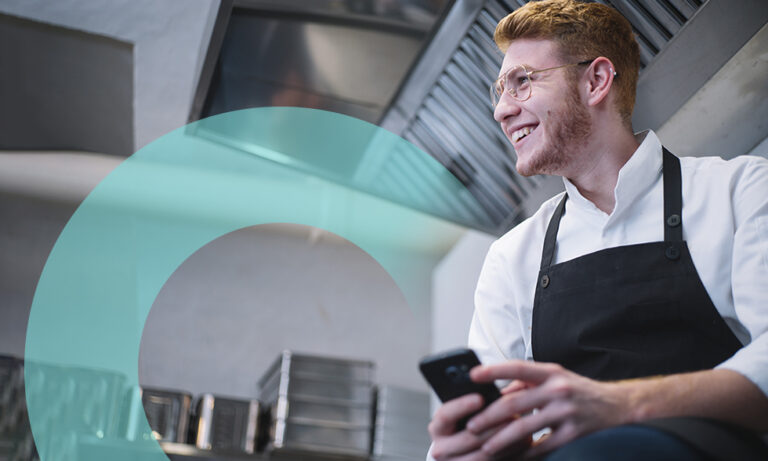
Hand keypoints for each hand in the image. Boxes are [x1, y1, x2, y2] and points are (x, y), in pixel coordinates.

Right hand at [428, 392, 527, 459]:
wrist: (461, 451)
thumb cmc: (464, 422)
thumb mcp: (461, 411)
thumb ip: (475, 401)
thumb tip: (497, 390)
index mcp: (438, 427)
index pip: (446, 415)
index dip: (462, 406)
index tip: (480, 397)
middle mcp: (441, 449)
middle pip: (469, 438)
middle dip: (493, 425)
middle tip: (513, 412)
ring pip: (483, 456)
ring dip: (506, 440)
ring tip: (521, 426)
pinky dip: (511, 452)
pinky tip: (524, 440)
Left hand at [465, 361, 632, 458]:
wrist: (616, 405)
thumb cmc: (577, 389)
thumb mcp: (554, 377)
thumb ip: (526, 383)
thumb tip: (496, 394)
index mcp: (551, 372)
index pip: (518, 367)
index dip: (494, 370)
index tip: (472, 375)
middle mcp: (558, 390)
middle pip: (515, 404)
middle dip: (489, 417)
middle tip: (471, 426)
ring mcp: (566, 413)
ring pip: (525, 429)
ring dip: (501, 440)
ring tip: (485, 447)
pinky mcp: (573, 434)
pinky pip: (543, 447)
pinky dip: (525, 454)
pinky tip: (511, 458)